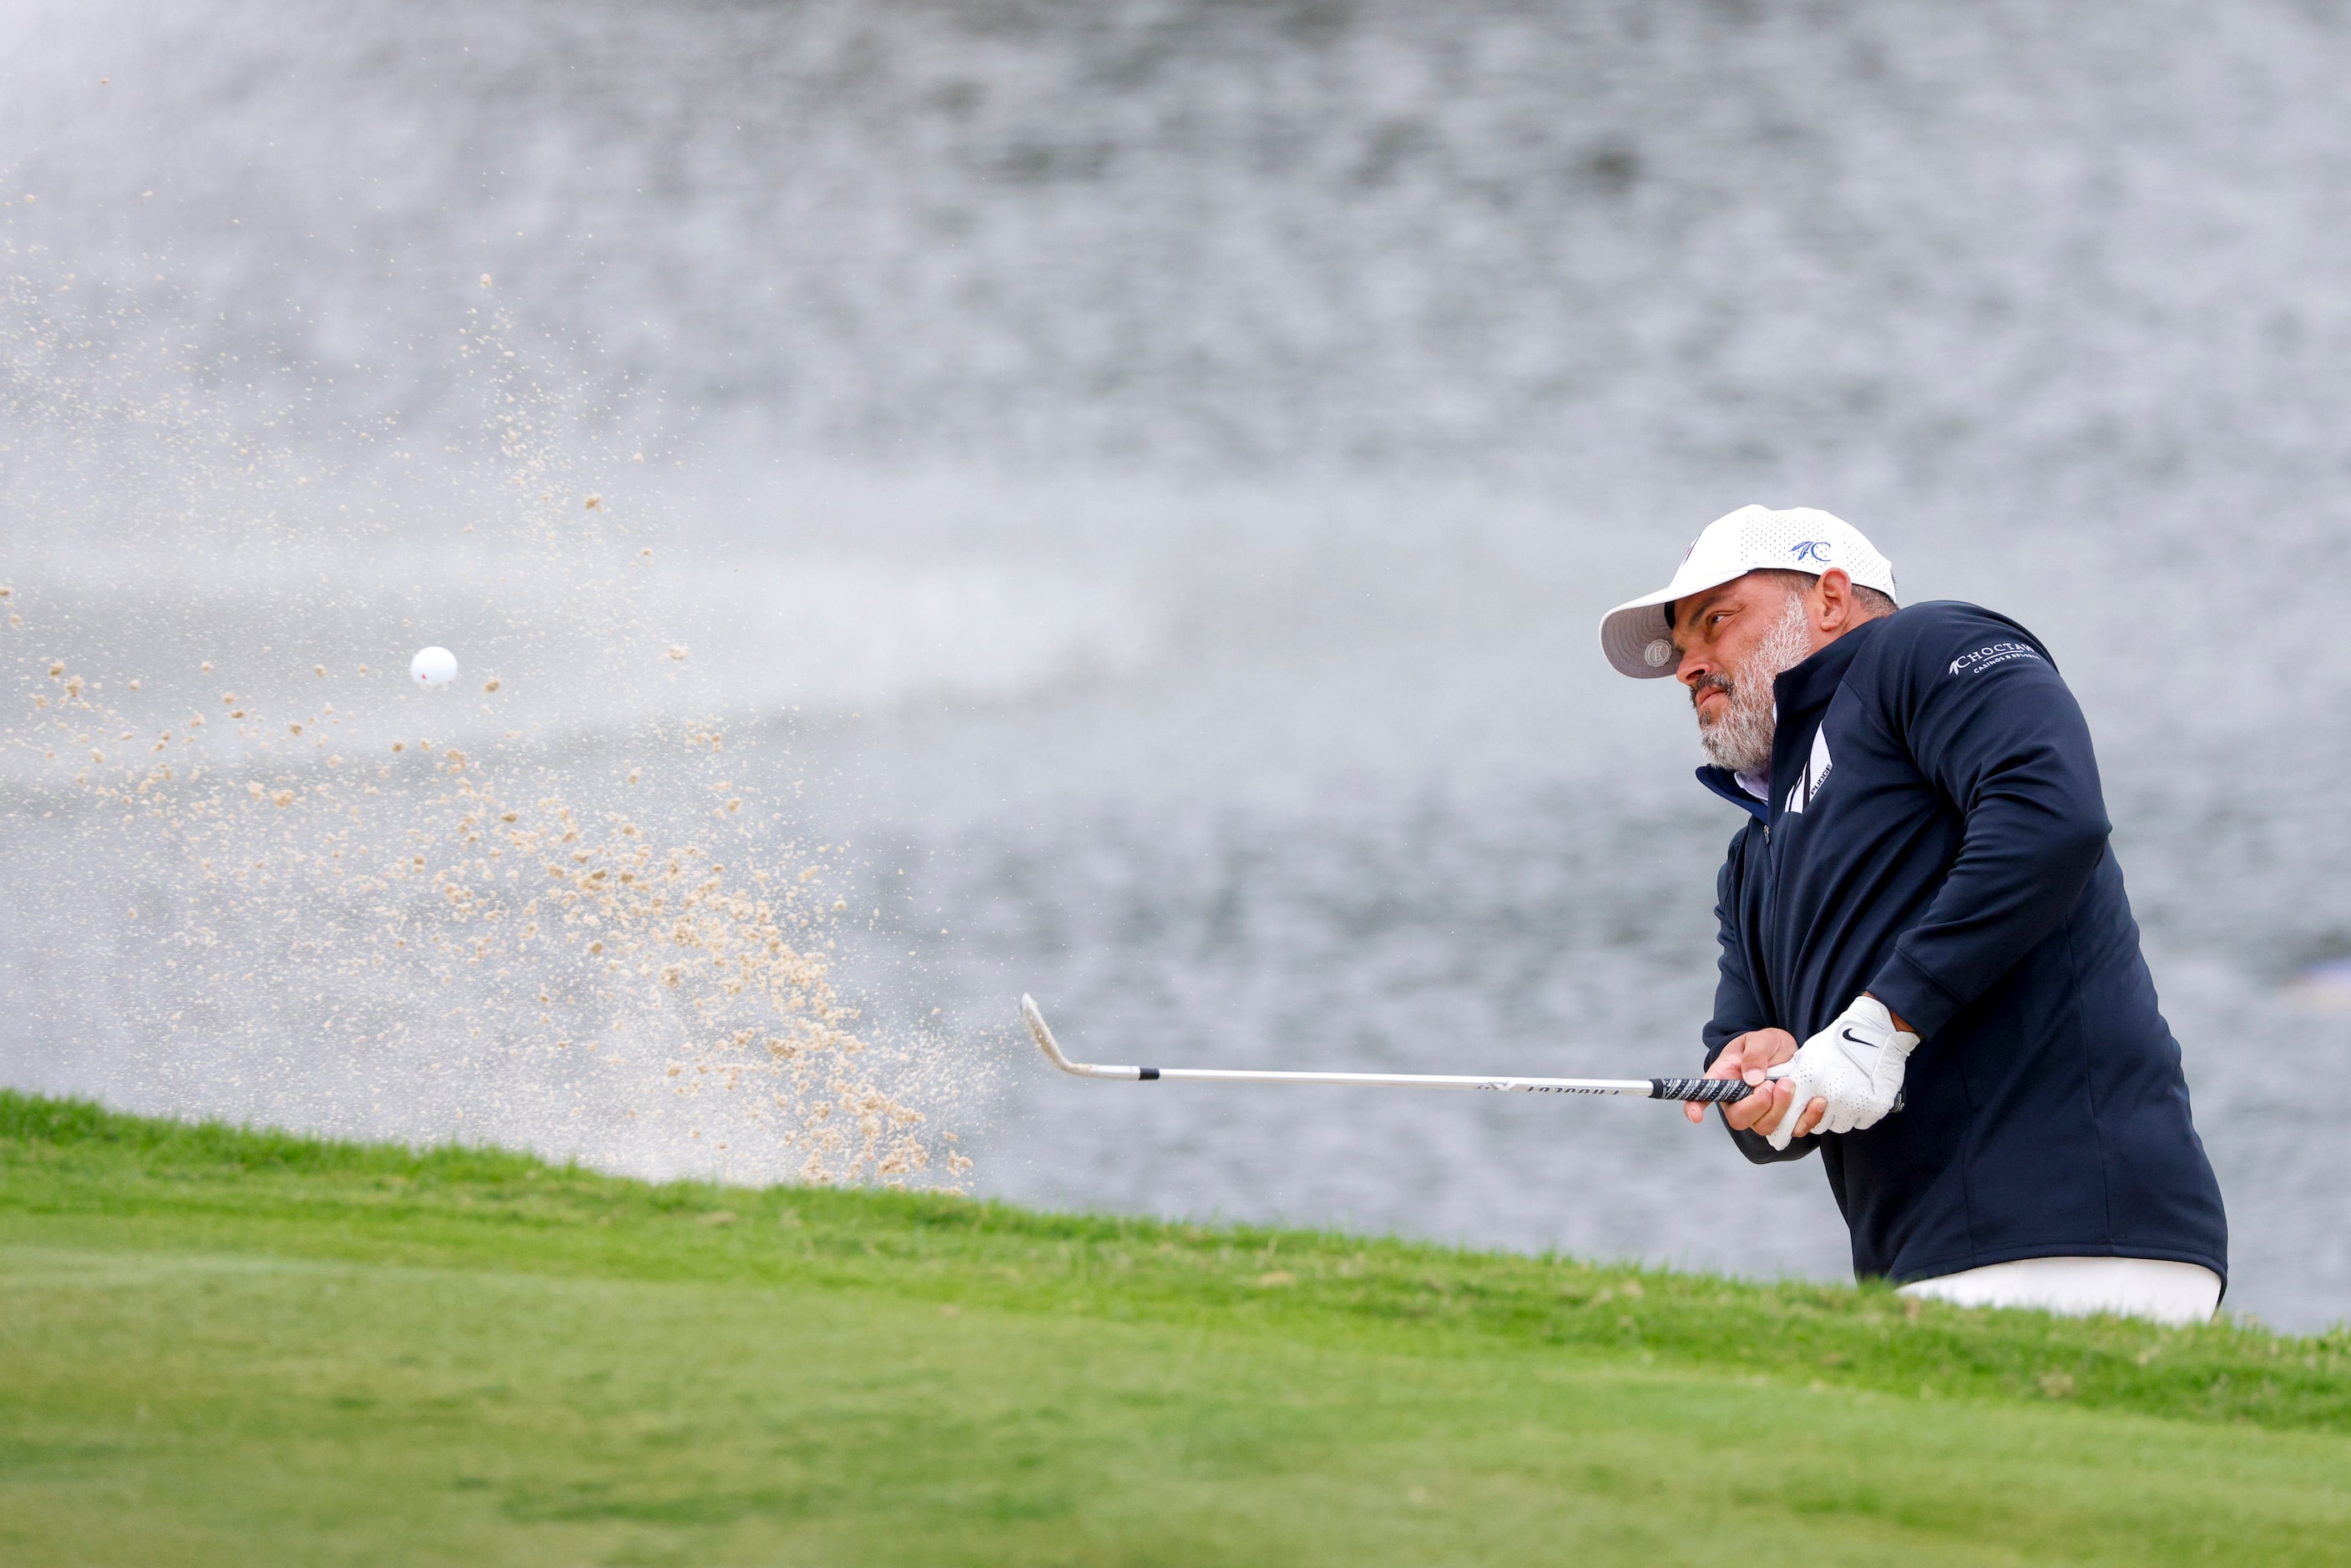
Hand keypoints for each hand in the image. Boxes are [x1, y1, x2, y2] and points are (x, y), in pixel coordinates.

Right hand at [1683, 1028, 1825, 1140]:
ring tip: (1790, 1084)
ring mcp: (1763, 1114)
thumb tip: (1752, 1078)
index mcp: (1724, 1080)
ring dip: (1782, 1109)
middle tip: (1773, 1084)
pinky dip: (1809, 1118)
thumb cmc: (1766, 1045)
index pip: (1702, 1096)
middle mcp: (1740, 1102)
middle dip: (1759, 1105)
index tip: (1696, 1116)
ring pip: (1767, 1127)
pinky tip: (1817, 1101)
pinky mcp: (1788, 1119)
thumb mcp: (1758, 1040)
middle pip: (1740, 1119)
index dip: (1694, 1107)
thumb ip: (1754, 1055)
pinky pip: (1796, 1129)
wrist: (1789, 1051)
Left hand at [1763, 995, 1919, 1150]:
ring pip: (1838, 1126)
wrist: (1875, 1031)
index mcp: (1810, 1080)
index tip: (1793, 1118)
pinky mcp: (1874, 1108)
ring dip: (1839, 1116)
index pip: (1792, 1113)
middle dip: (1817, 1115)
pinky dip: (1859, 1114)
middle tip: (1824, 1100)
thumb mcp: (1809, 1052)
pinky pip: (1860, 1123)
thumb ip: (1797, 1075)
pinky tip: (1859, 1097)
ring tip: (1843, 1097)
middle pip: (1816, 1124)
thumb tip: (1786, 1089)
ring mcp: (1854, 1104)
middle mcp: (1831, 1096)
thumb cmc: (1840, 1039)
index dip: (1791, 1118)